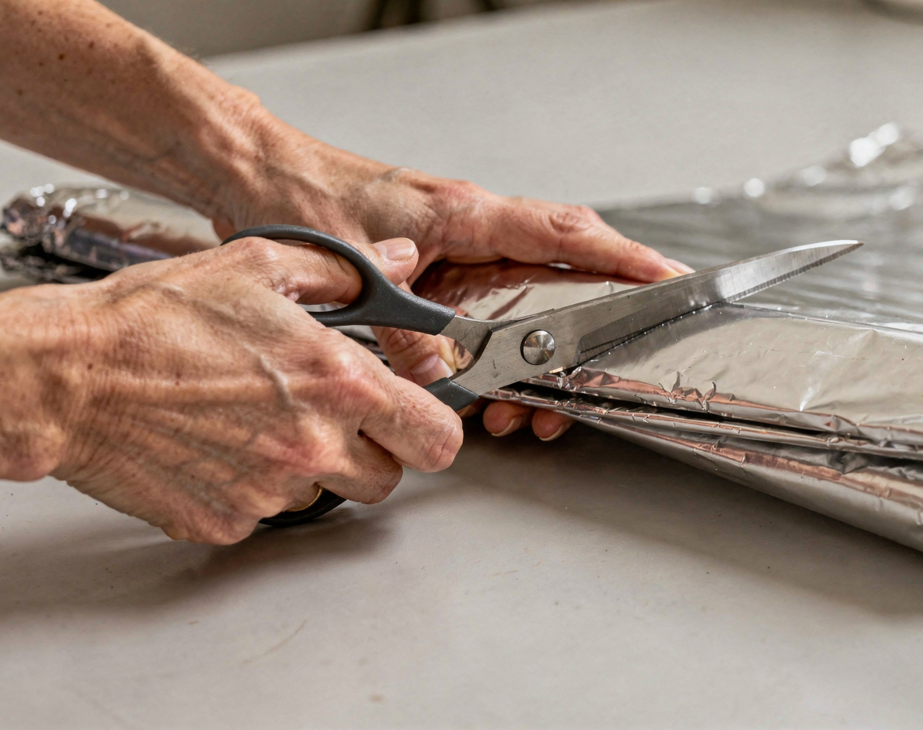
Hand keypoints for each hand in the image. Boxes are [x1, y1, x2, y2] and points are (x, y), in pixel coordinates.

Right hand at [0, 235, 460, 543]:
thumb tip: (402, 261)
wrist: (69, 376)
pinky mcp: (224, 521)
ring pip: (323, 498)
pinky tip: (216, 445)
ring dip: (308, 470)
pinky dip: (249, 488)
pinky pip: (262, 514)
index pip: (437, 439)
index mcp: (338, 384)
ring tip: (258, 422)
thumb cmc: (154, 318)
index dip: (431, 429)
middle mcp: (312, 446)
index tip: (413, 419)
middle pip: (388, 481)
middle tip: (332, 420)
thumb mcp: (260, 266)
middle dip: (371, 454)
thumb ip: (349, 271)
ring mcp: (268, 492)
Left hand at [210, 135, 691, 441]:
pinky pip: (490, 312)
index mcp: (463, 215)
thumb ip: (401, 330)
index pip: (562, 234)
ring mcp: (457, 249)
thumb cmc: (300, 199)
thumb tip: (434, 379)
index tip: (664, 278)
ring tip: (527, 409)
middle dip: (589, 328)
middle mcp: (470, 229)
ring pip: (529, 301)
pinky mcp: (437, 269)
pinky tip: (487, 394)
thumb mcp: (353, 274)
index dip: (620, 258)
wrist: (258, 179)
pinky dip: (499, 357)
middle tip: (597, 374)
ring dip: (537, 360)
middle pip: (562, 272)